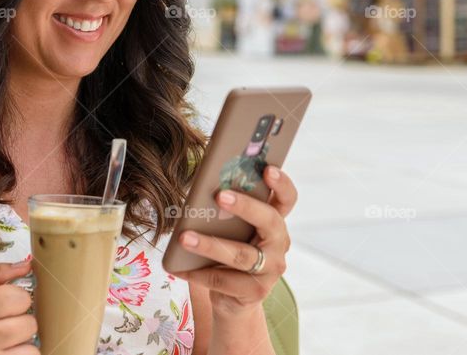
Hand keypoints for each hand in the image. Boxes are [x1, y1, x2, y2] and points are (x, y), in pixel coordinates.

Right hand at [0, 261, 37, 354]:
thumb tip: (27, 266)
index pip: (21, 297)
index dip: (16, 298)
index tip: (4, 303)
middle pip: (30, 322)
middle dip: (20, 320)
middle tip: (4, 322)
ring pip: (32, 344)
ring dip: (22, 340)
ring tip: (5, 337)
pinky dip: (22, 353)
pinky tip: (7, 349)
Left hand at [175, 165, 296, 317]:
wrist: (232, 298)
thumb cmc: (229, 250)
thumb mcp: (232, 229)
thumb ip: (227, 211)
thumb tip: (202, 190)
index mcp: (275, 221)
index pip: (287, 199)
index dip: (281, 183)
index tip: (267, 169)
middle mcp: (279, 243)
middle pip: (269, 220)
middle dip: (244, 206)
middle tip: (219, 196)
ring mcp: (271, 269)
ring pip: (241, 254)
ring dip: (210, 244)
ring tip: (184, 237)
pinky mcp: (256, 292)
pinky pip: (224, 281)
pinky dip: (198, 273)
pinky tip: (179, 267)